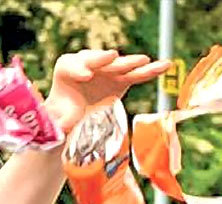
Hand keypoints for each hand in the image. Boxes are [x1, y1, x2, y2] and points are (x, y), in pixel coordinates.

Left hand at [43, 50, 171, 135]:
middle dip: (106, 59)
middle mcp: (87, 63)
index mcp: (65, 68)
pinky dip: (150, 70)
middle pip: (97, 60)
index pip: (71, 65)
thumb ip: (58, 122)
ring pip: (120, 66)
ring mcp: (106, 70)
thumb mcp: (56, 119)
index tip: (85, 76)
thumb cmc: (61, 114)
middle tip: (112, 57)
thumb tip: (64, 127)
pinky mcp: (121, 78)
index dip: (78, 69)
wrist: (73, 114)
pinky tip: (165, 65)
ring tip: (144, 60)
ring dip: (132, 63)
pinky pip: (136, 74)